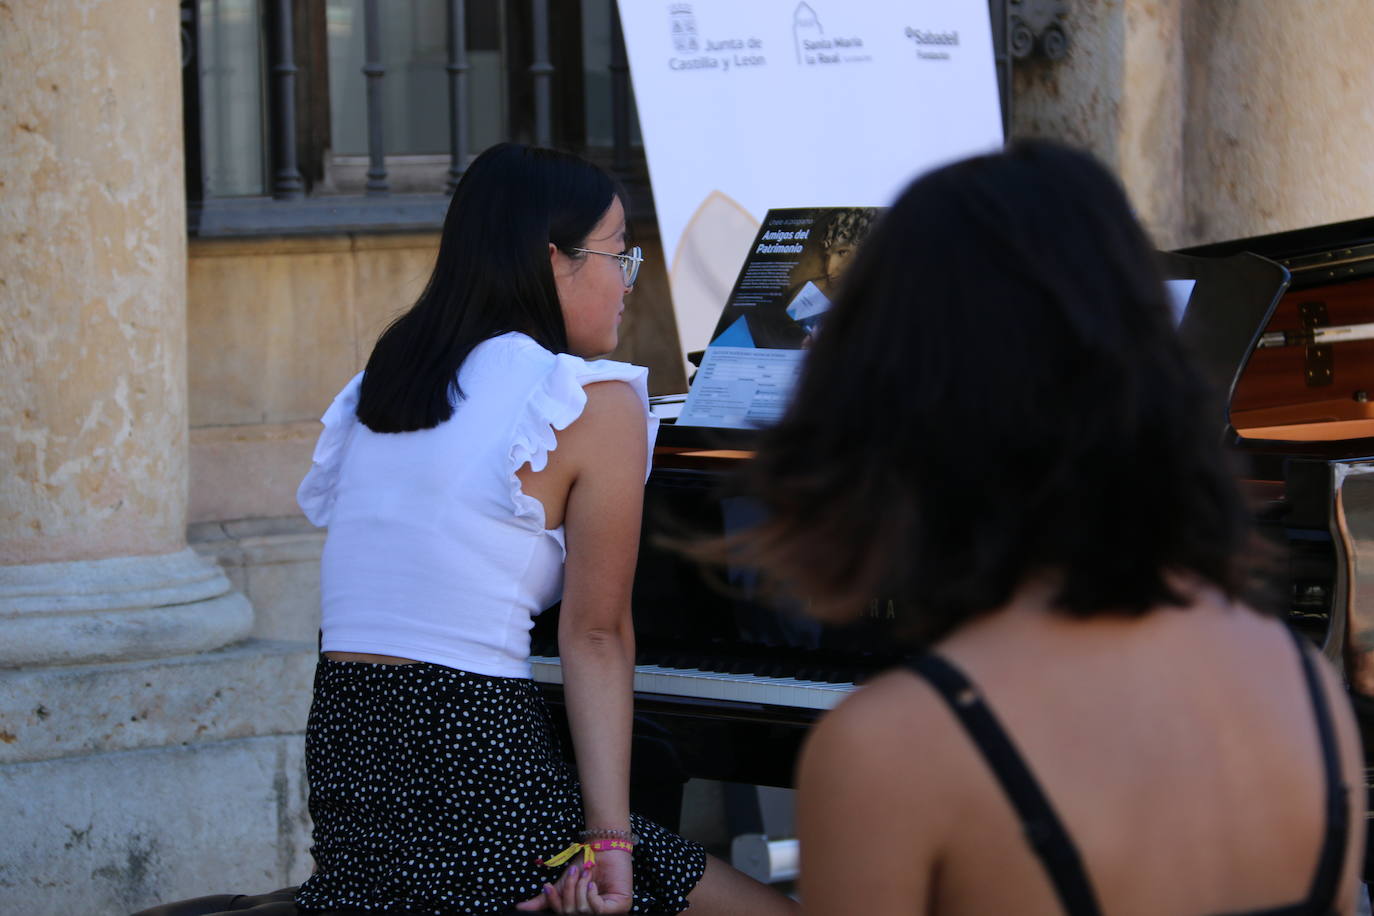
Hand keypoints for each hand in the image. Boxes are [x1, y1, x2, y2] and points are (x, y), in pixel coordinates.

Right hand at [514, 849, 631, 912]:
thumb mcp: (562, 883)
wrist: (604, 847)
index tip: (547, 886)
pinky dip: (592, 896)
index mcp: (580, 912)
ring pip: (583, 911)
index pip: (562, 914)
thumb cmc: (586, 865)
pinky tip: (593, 885)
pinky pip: (599, 910)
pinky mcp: (621, 907)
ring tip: (586, 874)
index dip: (554, 902)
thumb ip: (545, 899)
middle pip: (571, 914)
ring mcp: (609, 913)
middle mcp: (593, 915)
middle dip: (570, 891)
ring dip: (581, 888)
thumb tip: (519, 909)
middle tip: (574, 873)